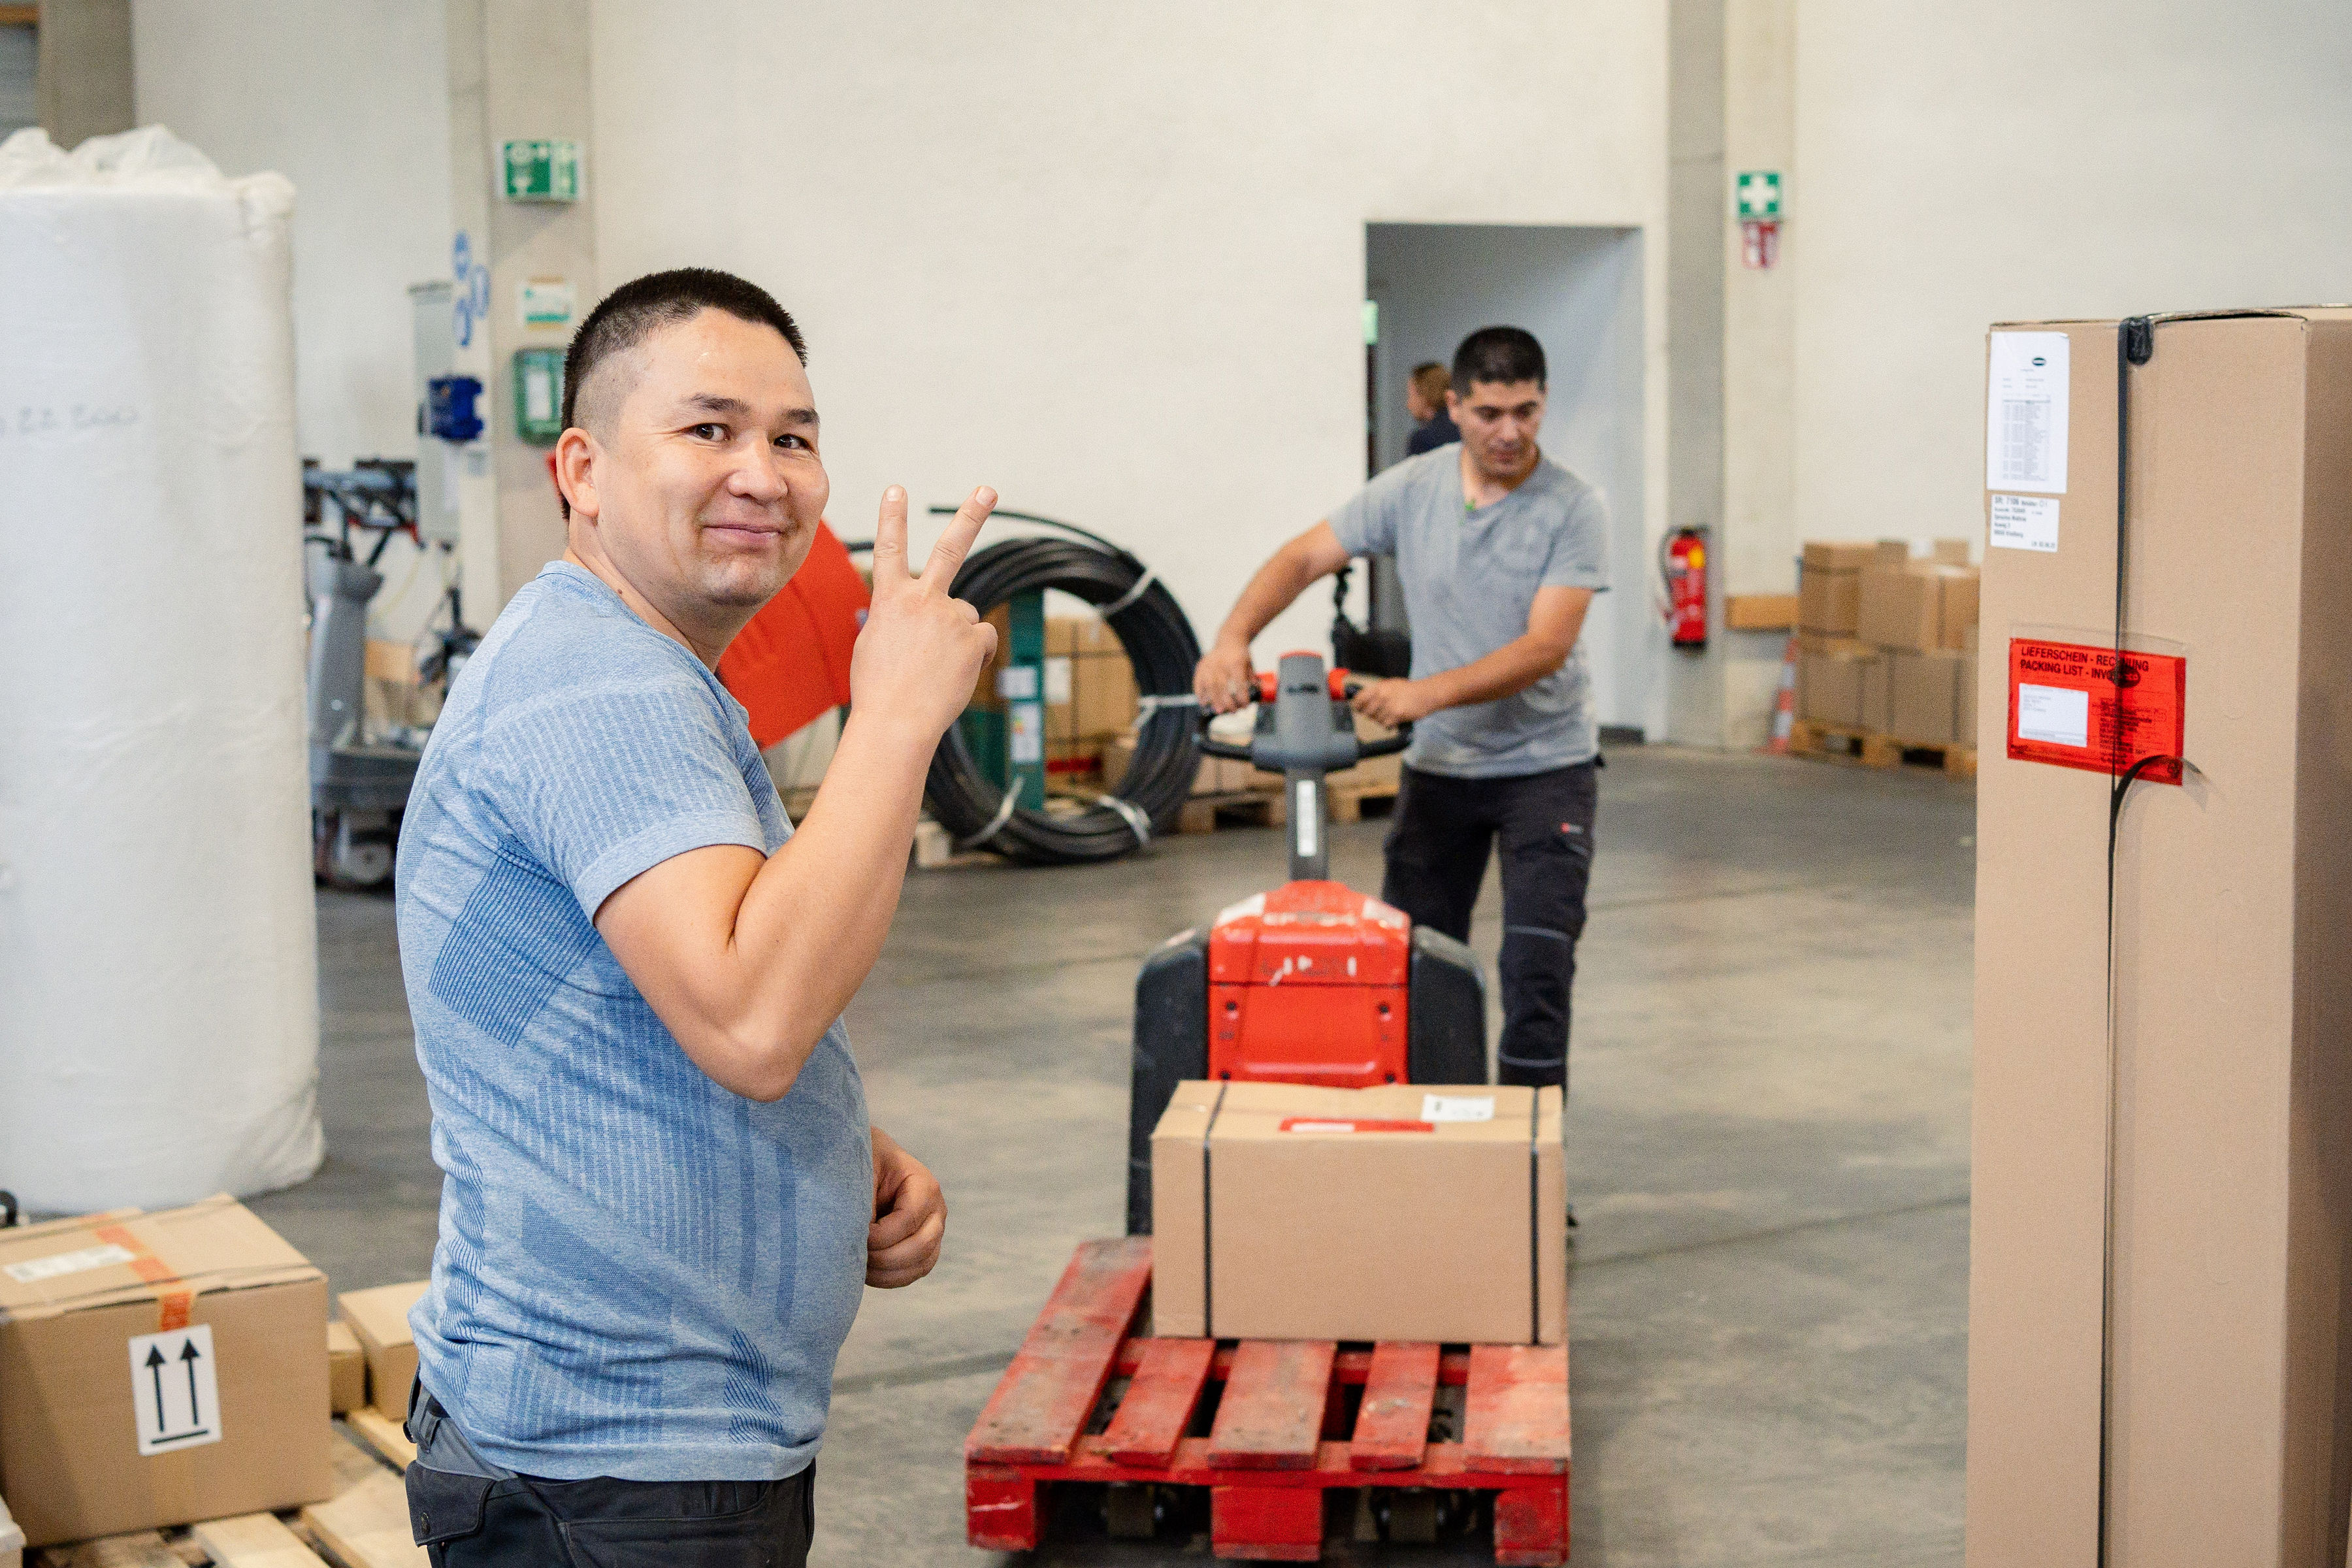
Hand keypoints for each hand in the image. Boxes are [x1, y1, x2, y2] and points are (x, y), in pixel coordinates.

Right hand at [850, 486, 996, 744]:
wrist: (895, 722)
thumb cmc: (879, 691)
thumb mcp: (873, 646)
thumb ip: (896, 621)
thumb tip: (915, 622)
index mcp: (888, 600)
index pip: (889, 549)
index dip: (892, 518)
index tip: (896, 490)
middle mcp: (921, 599)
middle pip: (949, 548)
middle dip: (970, 515)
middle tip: (988, 490)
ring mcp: (949, 615)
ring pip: (966, 616)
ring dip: (958, 639)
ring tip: (936, 668)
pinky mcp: (972, 636)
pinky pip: (983, 639)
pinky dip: (974, 656)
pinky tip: (955, 673)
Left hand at [867, 1125, 944, 1287]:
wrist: (871, 1163)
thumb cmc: (865, 1163)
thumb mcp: (863, 1171)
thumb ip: (864, 1202)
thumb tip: (858, 1237)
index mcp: (924, 1185)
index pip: (908, 1219)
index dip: (880, 1235)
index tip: (854, 1235)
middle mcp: (936, 1211)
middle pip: (922, 1246)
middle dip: (885, 1257)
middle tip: (855, 1254)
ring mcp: (933, 1232)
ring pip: (920, 1265)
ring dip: (886, 1272)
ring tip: (858, 1265)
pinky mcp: (923, 1250)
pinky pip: (912, 1273)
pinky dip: (889, 1279)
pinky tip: (865, 1271)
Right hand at [1193, 640, 1256, 713]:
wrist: (1230, 638)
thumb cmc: (1241, 654)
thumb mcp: (1250, 665)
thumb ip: (1252, 680)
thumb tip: (1257, 694)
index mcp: (1236, 662)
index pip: (1238, 683)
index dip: (1241, 696)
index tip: (1245, 705)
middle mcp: (1221, 663)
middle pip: (1222, 686)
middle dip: (1227, 702)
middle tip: (1233, 711)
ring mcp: (1209, 664)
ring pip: (1209, 685)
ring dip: (1214, 700)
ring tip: (1219, 711)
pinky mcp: (1201, 665)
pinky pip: (1198, 681)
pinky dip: (1200, 693)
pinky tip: (1203, 702)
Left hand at [1350, 678, 1431, 727]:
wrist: (1425, 694)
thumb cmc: (1408, 689)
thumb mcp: (1390, 684)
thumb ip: (1377, 691)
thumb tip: (1362, 698)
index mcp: (1379, 687)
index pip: (1359, 699)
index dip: (1357, 706)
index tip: (1358, 709)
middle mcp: (1382, 696)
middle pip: (1366, 713)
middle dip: (1371, 714)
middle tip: (1378, 712)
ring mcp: (1389, 706)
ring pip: (1376, 720)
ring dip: (1381, 720)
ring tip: (1389, 714)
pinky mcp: (1397, 715)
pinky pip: (1385, 725)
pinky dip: (1389, 724)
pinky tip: (1394, 719)